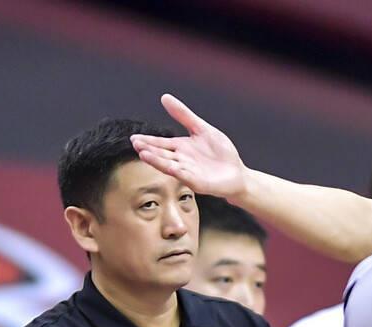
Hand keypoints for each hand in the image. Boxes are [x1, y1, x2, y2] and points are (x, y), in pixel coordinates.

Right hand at [131, 94, 247, 197]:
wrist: (238, 173)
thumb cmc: (220, 152)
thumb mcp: (202, 129)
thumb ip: (184, 116)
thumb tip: (165, 97)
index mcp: (181, 147)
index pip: (160, 143)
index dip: (148, 141)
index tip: (133, 138)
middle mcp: (181, 160)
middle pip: (162, 154)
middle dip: (149, 149)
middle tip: (135, 144)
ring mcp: (189, 173)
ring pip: (169, 166)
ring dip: (157, 161)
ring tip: (144, 154)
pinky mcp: (198, 183)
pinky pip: (186, 177)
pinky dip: (177, 172)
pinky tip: (169, 167)